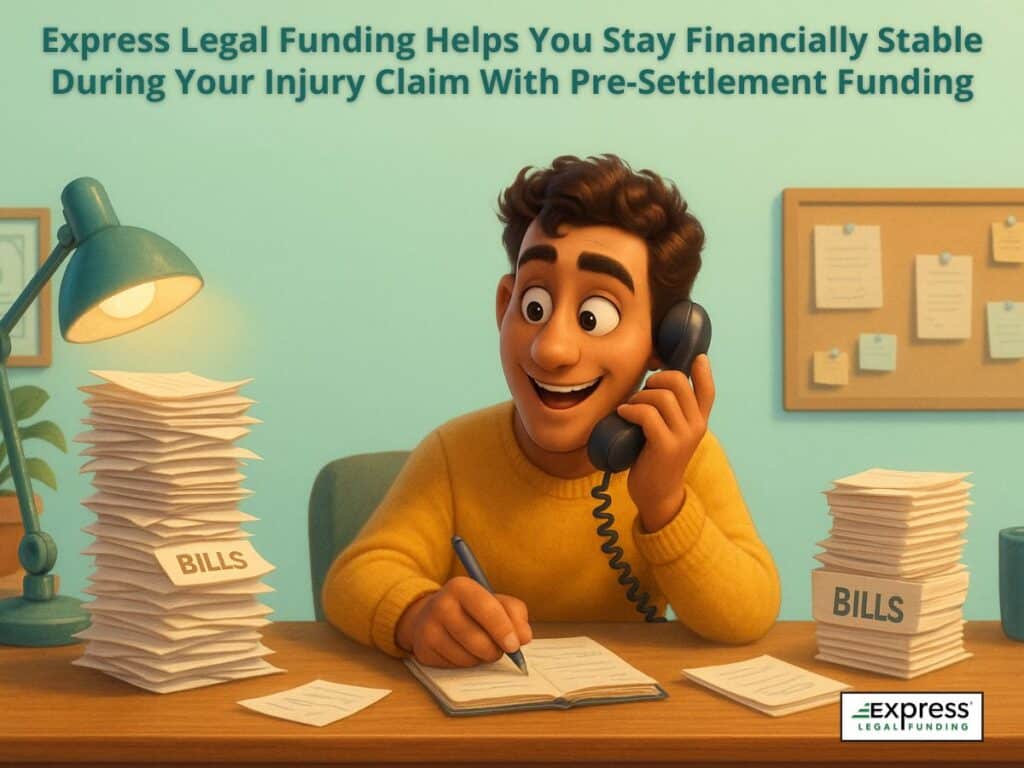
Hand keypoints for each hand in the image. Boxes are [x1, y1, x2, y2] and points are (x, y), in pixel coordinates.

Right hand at [394, 576, 532, 666]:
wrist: (429, 615)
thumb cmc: (470, 609)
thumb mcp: (493, 601)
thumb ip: (515, 613)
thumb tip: (524, 637)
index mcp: (461, 587)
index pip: (486, 608)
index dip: (503, 629)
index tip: (514, 645)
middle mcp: (440, 604)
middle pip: (477, 640)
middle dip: (494, 650)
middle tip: (500, 648)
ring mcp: (428, 628)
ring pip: (467, 657)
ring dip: (481, 658)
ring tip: (479, 646)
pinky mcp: (423, 650)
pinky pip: (455, 667)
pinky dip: (466, 664)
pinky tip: (462, 651)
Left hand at [616, 354, 714, 532]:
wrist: (657, 494)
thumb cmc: (657, 458)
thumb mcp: (671, 431)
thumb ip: (671, 411)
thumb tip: (654, 380)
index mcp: (699, 420)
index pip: (708, 390)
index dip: (703, 370)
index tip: (695, 358)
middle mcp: (696, 426)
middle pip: (679, 382)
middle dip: (656, 379)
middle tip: (643, 392)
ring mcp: (683, 436)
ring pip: (661, 397)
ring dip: (639, 397)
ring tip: (631, 407)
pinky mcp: (666, 446)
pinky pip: (647, 415)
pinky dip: (631, 410)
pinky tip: (623, 414)